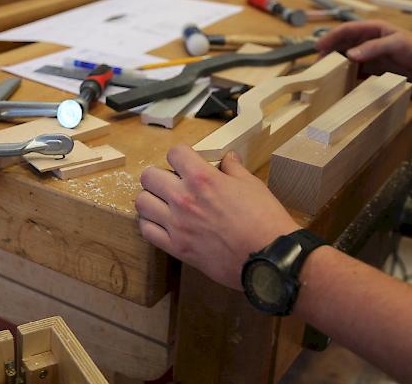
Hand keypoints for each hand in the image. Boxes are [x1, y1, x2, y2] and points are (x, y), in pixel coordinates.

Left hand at [136, 144, 299, 289]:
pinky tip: (162, 222)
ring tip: (163, 202)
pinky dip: (150, 224)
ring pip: (142, 202)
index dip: (181, 155)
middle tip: (172, 183)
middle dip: (159, 175)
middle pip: (149, 176)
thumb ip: (234, 170)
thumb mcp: (252, 185)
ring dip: (151, 199)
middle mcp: (184, 199)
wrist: (269, 258)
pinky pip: (147, 231)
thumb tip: (228, 159)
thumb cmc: (264, 220)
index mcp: (203, 179)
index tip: (186, 163)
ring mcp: (177, 224)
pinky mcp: (177, 247)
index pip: (174, 153)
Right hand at [316, 20, 411, 90]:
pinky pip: (356, 73)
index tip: (317, 47)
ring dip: (336, 67)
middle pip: (342, 46)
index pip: (346, 30)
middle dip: (328, 54)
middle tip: (317, 67)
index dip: (330, 37)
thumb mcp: (397, 44)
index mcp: (373, 29)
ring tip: (325, 77)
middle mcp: (369, 41)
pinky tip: (341, 85)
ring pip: (346, 60)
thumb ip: (373, 48)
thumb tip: (349, 55)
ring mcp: (370, 56)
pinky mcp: (374, 69)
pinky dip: (347, 78)